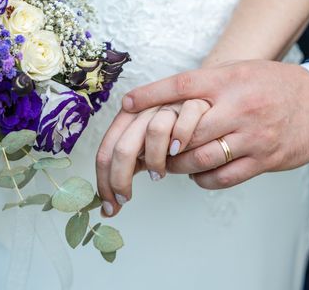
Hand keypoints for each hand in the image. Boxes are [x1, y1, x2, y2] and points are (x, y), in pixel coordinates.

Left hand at [95, 99, 209, 216]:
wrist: (204, 102)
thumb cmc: (170, 130)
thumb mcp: (144, 146)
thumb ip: (129, 164)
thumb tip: (111, 205)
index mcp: (126, 118)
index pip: (106, 152)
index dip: (104, 181)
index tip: (109, 206)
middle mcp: (144, 109)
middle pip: (122, 146)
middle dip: (119, 179)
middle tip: (125, 198)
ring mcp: (168, 106)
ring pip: (154, 132)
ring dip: (154, 160)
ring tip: (158, 174)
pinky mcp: (194, 103)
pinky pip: (185, 122)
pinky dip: (182, 138)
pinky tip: (180, 151)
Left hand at [122, 61, 308, 189]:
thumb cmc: (272, 84)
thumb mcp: (239, 72)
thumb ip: (206, 84)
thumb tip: (165, 98)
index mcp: (229, 81)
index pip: (181, 86)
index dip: (150, 95)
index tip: (127, 103)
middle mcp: (239, 107)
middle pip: (186, 130)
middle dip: (160, 142)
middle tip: (144, 148)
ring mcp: (252, 136)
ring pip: (200, 158)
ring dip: (178, 164)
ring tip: (169, 162)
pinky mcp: (264, 160)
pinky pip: (222, 178)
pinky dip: (202, 178)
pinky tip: (198, 172)